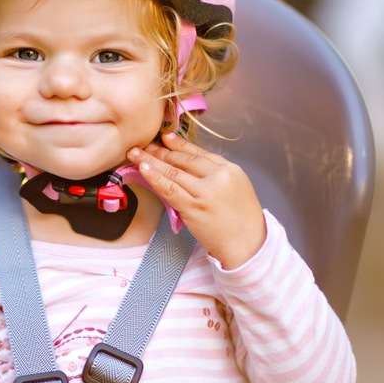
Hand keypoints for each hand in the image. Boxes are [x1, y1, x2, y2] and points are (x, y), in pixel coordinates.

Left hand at [128, 134, 265, 268]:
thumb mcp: (236, 188)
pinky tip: (143, 169)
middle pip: (184, 160)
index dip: (179, 145)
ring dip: (151, 161)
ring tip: (136, 154)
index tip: (165, 138)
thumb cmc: (242, 220)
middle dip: (161, 152)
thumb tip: (189, 167)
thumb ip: (215, 176)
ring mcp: (206, 192)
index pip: (199, 153)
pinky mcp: (194, 208)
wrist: (248, 244)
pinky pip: (170, 189)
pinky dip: (154, 178)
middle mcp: (218, 177)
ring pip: (173, 172)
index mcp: (230, 169)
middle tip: (144, 145)